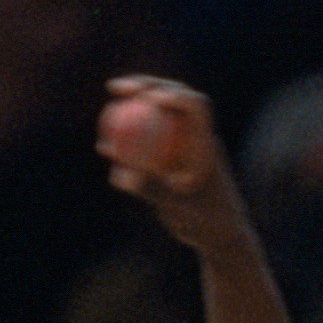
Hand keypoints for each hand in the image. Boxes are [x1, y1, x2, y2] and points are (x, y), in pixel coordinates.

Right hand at [98, 74, 248, 253]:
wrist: (218, 236)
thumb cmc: (207, 222)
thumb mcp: (181, 209)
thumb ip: (154, 190)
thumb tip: (123, 176)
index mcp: (207, 140)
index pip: (194, 105)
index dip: (172, 93)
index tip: (148, 97)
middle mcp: (196, 136)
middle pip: (171, 98)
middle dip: (143, 85)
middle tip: (115, 88)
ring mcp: (182, 145)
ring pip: (154, 118)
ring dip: (129, 110)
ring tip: (105, 116)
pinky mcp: (171, 158)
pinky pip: (145, 144)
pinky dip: (125, 143)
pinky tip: (103, 149)